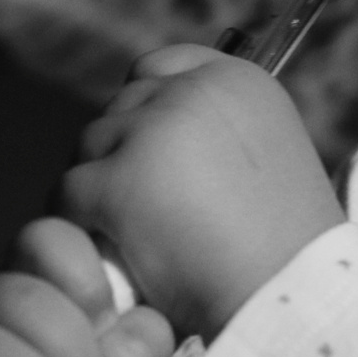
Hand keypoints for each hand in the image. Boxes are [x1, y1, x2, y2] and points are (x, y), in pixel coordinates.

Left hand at [58, 45, 345, 339]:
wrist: (289, 291)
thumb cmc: (281, 244)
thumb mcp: (265, 159)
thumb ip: (214, 132)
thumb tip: (147, 137)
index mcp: (239, 81)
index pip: (163, 65)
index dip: (147, 104)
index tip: (150, 147)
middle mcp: (195, 91)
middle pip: (119, 109)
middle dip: (120, 155)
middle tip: (144, 211)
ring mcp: (153, 132)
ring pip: (88, 150)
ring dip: (99, 190)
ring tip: (135, 237)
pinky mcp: (117, 180)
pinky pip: (68, 195)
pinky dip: (83, 228)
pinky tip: (117, 256)